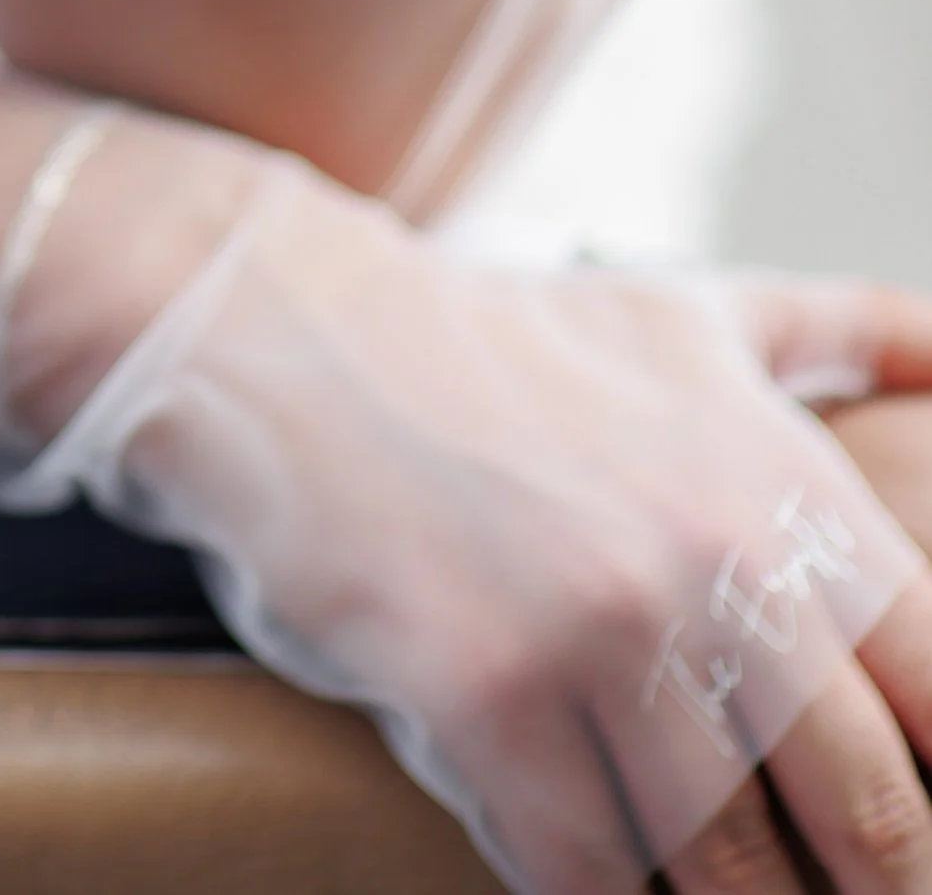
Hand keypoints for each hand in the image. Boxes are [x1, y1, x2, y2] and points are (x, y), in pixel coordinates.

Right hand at [53, 164, 931, 894]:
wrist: (285, 330)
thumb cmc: (501, 340)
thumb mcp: (688, 316)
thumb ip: (839, 334)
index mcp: (783, 484)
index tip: (909, 823)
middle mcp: (714, 560)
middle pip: (873, 820)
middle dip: (865, 882)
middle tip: (819, 878)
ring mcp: (601, 635)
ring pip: (731, 873)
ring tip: (708, 881)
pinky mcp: (487, 702)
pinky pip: (589, 877)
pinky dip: (597, 888)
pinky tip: (583, 853)